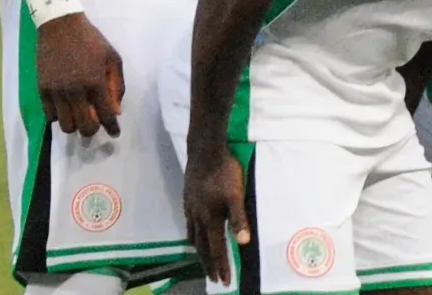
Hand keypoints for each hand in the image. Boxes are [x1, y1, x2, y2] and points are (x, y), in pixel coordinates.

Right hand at [35, 14, 124, 136]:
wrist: (60, 27)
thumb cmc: (92, 41)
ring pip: (65, 126)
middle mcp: (74, 91)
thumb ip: (116, 86)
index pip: (105, 115)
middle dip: (93, 130)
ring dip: (75, 125)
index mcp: (95, 82)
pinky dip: (60, 116)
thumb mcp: (112, 59)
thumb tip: (116, 111)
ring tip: (81, 115)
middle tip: (97, 124)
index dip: (112, 128)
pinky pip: (50, 116)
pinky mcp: (41, 90)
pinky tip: (67, 107)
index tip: (115, 134)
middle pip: (84, 127)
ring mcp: (55, 92)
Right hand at [184, 146, 249, 283]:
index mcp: (210, 219)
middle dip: (209, 264)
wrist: (205, 152)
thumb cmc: (225, 172)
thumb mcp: (237, 195)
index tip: (224, 280)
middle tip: (214, 278)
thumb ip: (240, 219)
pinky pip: (188, 225)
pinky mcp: (187, 199)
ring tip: (203, 261)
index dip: (220, 265)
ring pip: (193, 237)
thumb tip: (244, 242)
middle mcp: (197, 217)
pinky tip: (194, 233)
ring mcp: (190, 208)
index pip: (215, 249)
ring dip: (199, 252)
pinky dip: (192, 236)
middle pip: (201, 247)